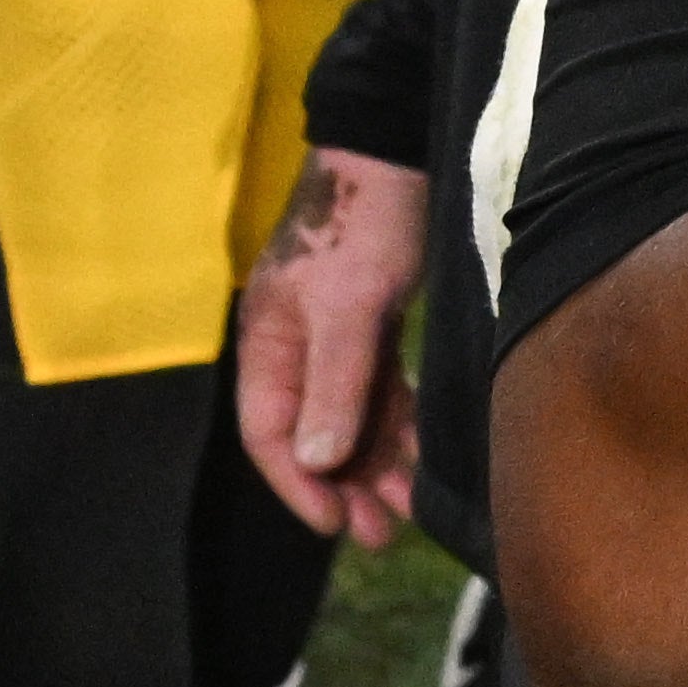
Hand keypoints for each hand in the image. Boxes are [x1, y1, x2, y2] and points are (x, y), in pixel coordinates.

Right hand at [234, 146, 429, 543]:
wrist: (397, 151)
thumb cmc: (365, 222)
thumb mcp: (351, 306)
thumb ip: (334, 382)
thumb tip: (317, 463)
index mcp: (268, 342)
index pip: (270, 434)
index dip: (298, 485)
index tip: (334, 527)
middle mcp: (294, 345)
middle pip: (312, 434)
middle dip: (343, 487)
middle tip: (381, 535)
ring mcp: (334, 335)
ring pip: (350, 417)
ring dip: (375, 463)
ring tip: (407, 510)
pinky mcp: (372, 323)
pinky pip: (379, 390)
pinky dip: (396, 424)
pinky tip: (419, 456)